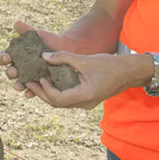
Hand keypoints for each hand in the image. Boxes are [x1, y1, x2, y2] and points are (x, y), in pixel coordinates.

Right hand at [0, 21, 67, 98]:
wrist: (66, 50)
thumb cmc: (49, 41)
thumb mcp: (38, 35)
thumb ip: (27, 30)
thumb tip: (17, 23)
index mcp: (15, 55)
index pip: (3, 57)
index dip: (2, 58)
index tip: (7, 57)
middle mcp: (19, 68)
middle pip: (10, 72)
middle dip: (10, 72)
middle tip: (14, 71)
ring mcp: (28, 77)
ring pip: (18, 83)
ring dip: (17, 85)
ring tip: (19, 86)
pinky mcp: (38, 85)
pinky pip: (32, 91)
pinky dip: (29, 93)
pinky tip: (30, 94)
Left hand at [23, 50, 143, 109]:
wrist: (130, 72)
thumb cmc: (110, 65)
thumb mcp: (85, 59)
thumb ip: (64, 58)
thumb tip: (44, 56)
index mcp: (85, 96)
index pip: (58, 99)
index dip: (45, 89)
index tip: (39, 77)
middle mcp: (84, 103)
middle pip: (57, 103)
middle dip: (41, 92)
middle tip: (27, 81)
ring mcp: (85, 103)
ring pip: (61, 102)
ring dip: (48, 92)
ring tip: (35, 80)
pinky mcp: (86, 99)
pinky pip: (67, 98)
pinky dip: (57, 90)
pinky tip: (50, 80)